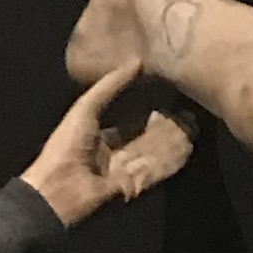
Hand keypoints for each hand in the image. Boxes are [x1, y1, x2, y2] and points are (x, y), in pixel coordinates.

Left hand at [21, 62, 195, 230]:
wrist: (57, 190)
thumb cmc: (66, 146)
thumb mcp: (86, 107)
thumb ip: (110, 85)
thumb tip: (137, 62)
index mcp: (97, 137)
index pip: (129, 123)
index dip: (148, 111)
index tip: (168, 96)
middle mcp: (113, 155)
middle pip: (146, 139)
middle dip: (165, 126)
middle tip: (189, 109)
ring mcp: (124, 173)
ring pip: (155, 154)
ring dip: (173, 141)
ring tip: (195, 123)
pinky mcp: (134, 188)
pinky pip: (156, 172)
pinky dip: (172, 161)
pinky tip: (189, 146)